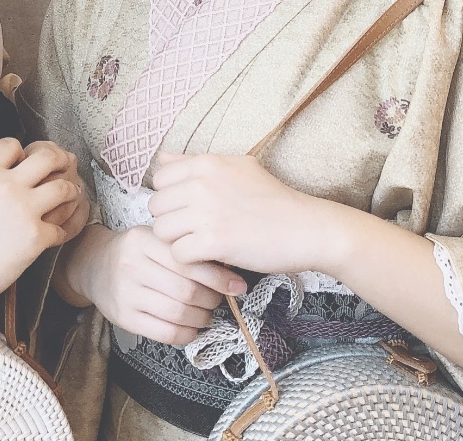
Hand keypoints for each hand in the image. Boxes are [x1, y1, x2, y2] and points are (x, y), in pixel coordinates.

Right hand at [0, 137, 79, 313]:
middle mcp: (6, 187)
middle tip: (66, 165)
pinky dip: (60, 232)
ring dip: (70, 192)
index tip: (27, 160)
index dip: (23, 151)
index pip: (12, 145)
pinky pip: (61, 227)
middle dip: (60, 159)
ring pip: (63, 188)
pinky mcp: (36, 237)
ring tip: (69, 196)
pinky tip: (53, 235)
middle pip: (47, 157)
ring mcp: (24, 211)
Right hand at [69, 225, 247, 344]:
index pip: (189, 263)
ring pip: (178, 313)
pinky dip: (187, 334)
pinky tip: (192, 328)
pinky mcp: (123, 318)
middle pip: (186, 291)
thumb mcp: (155, 239)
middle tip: (218, 300)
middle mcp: (131, 266)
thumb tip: (229, 273)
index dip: (219, 279)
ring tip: (206, 314)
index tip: (237, 287)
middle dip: (212, 300)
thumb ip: (185, 251)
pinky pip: (165, 333)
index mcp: (143, 241)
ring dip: (202, 318)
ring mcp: (125, 294)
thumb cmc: (136, 252)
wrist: (94, 266)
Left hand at [149, 153, 358, 274]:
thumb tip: (161, 158)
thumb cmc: (273, 200)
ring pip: (161, 231)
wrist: (306, 228)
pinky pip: (177, 254)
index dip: (170, 198)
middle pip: (156, 207)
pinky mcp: (213, 242)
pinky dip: (190, 261)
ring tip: (201, 244)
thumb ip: (195, 163)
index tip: (190, 209)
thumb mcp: (237, 168)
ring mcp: (207, 213)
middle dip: (171, 221)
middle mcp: (202, 184)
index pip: (160, 179)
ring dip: (178, 242)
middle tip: (195, 231)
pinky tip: (209, 257)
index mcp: (207, 163)